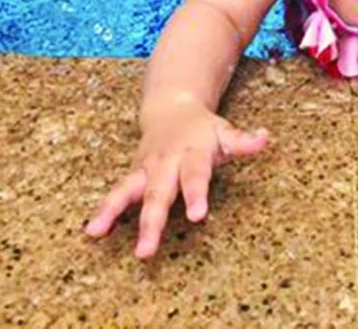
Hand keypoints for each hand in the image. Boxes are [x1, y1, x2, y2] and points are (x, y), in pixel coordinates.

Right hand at [85, 99, 267, 258]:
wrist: (172, 108)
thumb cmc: (203, 130)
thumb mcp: (225, 132)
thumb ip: (243, 141)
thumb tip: (265, 138)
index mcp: (191, 153)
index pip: (195, 176)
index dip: (195, 194)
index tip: (196, 216)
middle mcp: (165, 163)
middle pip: (158, 193)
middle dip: (151, 221)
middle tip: (145, 250)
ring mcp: (145, 170)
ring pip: (127, 191)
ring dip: (112, 211)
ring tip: (96, 232)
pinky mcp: (133, 176)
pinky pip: (116, 194)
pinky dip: (104, 211)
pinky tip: (92, 231)